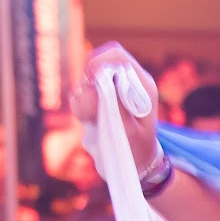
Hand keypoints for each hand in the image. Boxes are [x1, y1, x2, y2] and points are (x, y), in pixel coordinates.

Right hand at [70, 43, 161, 177]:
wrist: (135, 164)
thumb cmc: (138, 149)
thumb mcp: (129, 130)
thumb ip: (115, 105)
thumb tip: (98, 82)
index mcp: (141, 85)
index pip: (116, 56)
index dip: (99, 62)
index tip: (90, 79)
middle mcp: (125, 84)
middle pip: (96, 63)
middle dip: (87, 84)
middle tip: (90, 107)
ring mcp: (110, 92)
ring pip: (85, 81)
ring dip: (82, 98)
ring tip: (89, 119)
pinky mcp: (98, 102)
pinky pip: (80, 94)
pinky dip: (78, 105)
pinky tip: (86, 120)